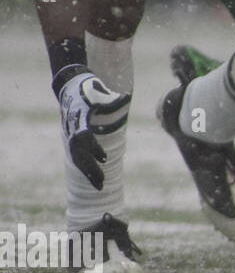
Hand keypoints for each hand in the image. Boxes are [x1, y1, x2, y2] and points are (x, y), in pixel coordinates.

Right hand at [54, 66, 130, 189]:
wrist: (71, 86)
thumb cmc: (90, 89)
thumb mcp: (101, 92)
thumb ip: (112, 99)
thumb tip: (125, 98)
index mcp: (79, 119)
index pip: (84, 138)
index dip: (93, 149)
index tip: (105, 158)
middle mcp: (72, 129)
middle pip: (78, 154)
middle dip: (90, 169)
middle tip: (102, 184)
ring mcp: (71, 134)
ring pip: (76, 158)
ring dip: (88, 172)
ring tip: (100, 186)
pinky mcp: (72, 137)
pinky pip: (77, 155)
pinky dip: (85, 166)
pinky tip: (95, 176)